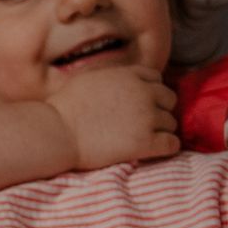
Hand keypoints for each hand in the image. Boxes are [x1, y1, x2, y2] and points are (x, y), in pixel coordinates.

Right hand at [45, 65, 179, 170]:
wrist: (55, 133)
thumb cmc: (62, 108)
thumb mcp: (87, 78)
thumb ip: (111, 76)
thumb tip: (118, 79)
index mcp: (129, 76)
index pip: (157, 79)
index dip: (150, 92)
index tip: (138, 104)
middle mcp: (143, 93)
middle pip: (169, 99)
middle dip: (159, 110)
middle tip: (142, 123)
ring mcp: (146, 117)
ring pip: (171, 123)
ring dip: (160, 130)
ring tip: (140, 139)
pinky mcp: (145, 142)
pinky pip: (172, 144)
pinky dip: (166, 147)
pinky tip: (153, 151)